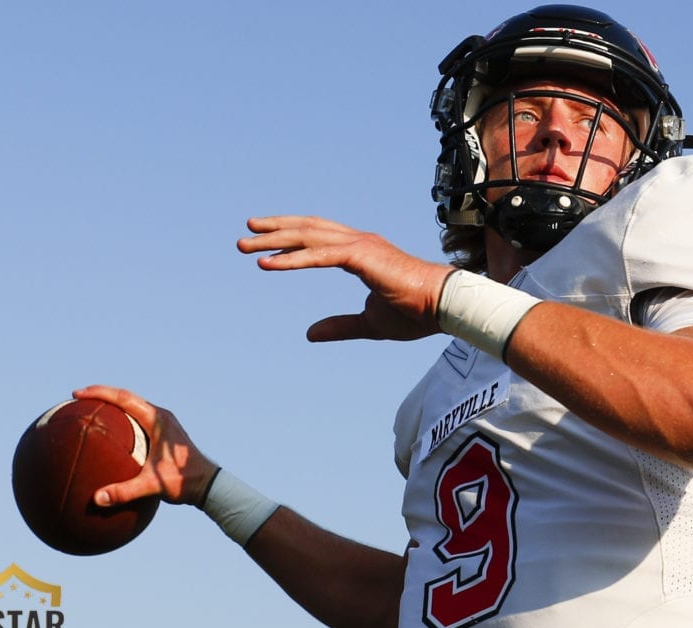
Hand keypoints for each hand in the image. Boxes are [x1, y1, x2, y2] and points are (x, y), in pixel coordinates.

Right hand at [72, 385, 218, 506]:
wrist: (208, 484)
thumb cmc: (184, 481)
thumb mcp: (152, 485)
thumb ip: (125, 492)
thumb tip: (97, 499)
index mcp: (158, 420)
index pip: (124, 398)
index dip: (100, 393)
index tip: (78, 394)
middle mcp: (161, 416)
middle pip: (127, 397)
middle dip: (102, 394)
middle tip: (78, 397)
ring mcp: (164, 423)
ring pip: (133, 405)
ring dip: (113, 403)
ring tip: (90, 407)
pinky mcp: (164, 432)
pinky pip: (138, 416)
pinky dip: (122, 416)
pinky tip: (110, 427)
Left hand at [237, 216, 454, 341]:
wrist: (445, 306)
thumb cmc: (417, 313)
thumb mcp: (370, 323)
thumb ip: (340, 326)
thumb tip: (309, 333)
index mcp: (362, 253)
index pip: (320, 237)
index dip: (292, 238)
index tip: (266, 243)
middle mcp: (359, 242)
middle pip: (309, 229)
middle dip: (276, 230)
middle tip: (246, 235)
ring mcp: (361, 246)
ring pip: (309, 236)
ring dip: (275, 239)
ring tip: (247, 245)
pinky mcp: (363, 257)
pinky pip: (320, 255)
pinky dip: (293, 258)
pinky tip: (269, 264)